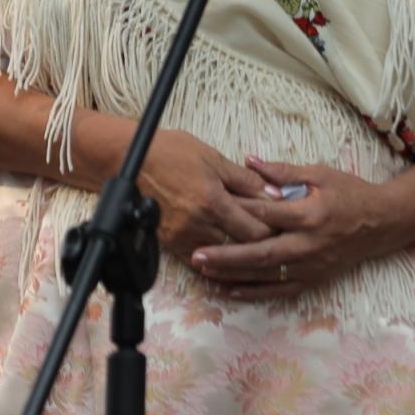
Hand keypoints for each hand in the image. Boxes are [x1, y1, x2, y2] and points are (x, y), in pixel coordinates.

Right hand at [137, 132, 275, 263]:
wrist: (131, 160)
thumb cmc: (172, 152)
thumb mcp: (214, 158)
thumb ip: (246, 180)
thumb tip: (276, 194)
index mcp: (214, 200)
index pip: (255, 230)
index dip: (273, 231)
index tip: (283, 226)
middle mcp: (199, 223)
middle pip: (241, 247)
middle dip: (260, 244)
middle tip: (274, 239)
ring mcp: (183, 236)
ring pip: (222, 257)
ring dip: (239, 254)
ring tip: (255, 250)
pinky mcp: (170, 243)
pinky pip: (198, 261)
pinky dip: (215, 262)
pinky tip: (226, 260)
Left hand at [189, 157, 394, 299]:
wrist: (382, 223)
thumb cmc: (350, 193)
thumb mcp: (320, 174)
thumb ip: (283, 171)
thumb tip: (248, 161)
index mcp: (310, 214)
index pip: (267, 214)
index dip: (238, 210)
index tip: (212, 207)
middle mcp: (308, 244)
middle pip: (260, 252)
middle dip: (226, 256)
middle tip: (197, 254)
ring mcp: (311, 265)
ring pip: (266, 275)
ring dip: (233, 274)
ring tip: (204, 270)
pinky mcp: (313, 279)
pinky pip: (278, 290)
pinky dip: (254, 292)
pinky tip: (230, 290)